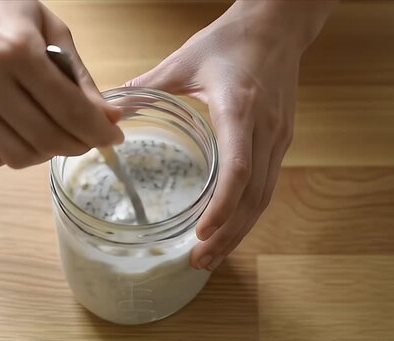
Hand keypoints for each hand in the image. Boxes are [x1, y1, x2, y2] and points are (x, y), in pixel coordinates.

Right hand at [0, 0, 122, 169]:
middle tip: (87, 137)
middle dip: (79, 145)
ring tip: (54, 134)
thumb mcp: (50, 29)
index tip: (113, 137)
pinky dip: (12, 156)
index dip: (98, 132)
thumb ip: (80, 77)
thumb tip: (110, 118)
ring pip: (18, 157)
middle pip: (47, 140)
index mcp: (17, 50)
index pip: (70, 110)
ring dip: (47, 154)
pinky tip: (21, 135)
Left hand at [127, 0, 335, 269]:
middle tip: (200, 260)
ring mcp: (279, 137)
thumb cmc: (231, 40)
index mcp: (239, 108)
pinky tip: (231, 227)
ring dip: (241, 230)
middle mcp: (264, 129)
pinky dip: (250, 212)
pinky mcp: (282, 140)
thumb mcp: (186, 59)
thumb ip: (149, 86)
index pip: (238, 168)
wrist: (279, 26)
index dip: (223, 205)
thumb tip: (111, 110)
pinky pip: (268, 185)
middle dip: (229, 233)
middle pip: (254, 195)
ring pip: (265, 196)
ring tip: (213, 255)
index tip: (202, 232)